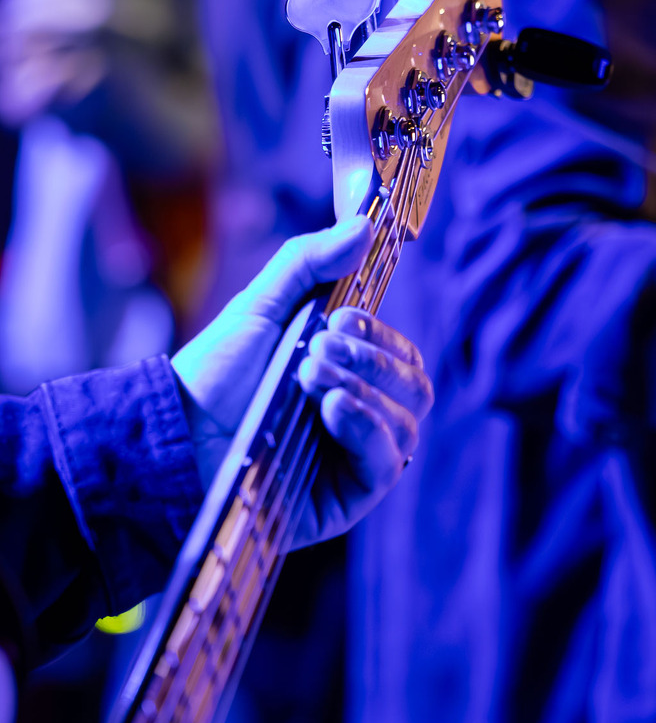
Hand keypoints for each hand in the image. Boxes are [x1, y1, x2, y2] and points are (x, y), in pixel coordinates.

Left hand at [171, 217, 432, 544]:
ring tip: (309, 375)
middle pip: (414, 386)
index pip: (400, 353)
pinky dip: (367, 428)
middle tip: (316, 348)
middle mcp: (361, 414)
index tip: (341, 317)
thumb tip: (366, 224)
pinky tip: (332, 408)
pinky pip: (387, 463)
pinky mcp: (345, 497)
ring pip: (407, 422)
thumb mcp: (260, 306)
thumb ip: (310, 262)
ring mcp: (356, 457)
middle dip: (372, 358)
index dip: (381, 333)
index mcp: (349, 373)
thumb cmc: (214, 373)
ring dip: (365, 388)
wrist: (173, 435)